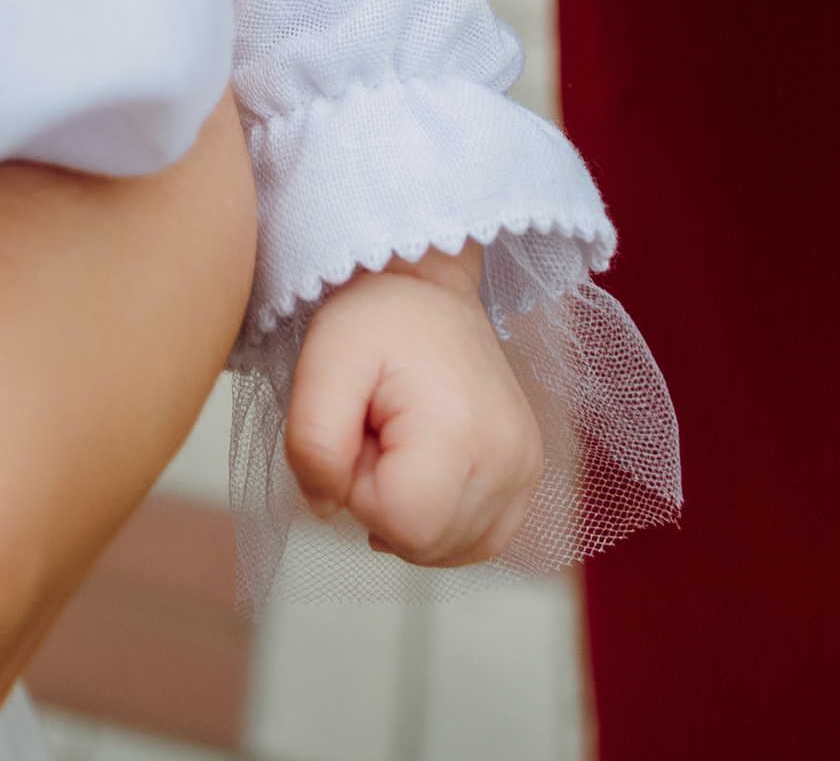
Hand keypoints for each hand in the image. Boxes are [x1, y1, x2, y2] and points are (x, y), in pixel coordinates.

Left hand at [285, 245, 540, 564]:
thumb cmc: (376, 318)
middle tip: (373, 430)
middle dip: (380, 499)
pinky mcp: (527, 477)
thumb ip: (312, 445)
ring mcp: (526, 474)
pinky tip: (419, 468)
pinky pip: (478, 539)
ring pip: (449, 550)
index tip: (356, 434)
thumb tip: (325, 508)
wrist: (427, 290)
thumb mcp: (322, 364)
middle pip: (425, 544)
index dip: (359, 492)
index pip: (402, 524)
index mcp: (461, 435)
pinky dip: (439, 519)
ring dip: (407, 509)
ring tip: (397, 440)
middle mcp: (510, 464)